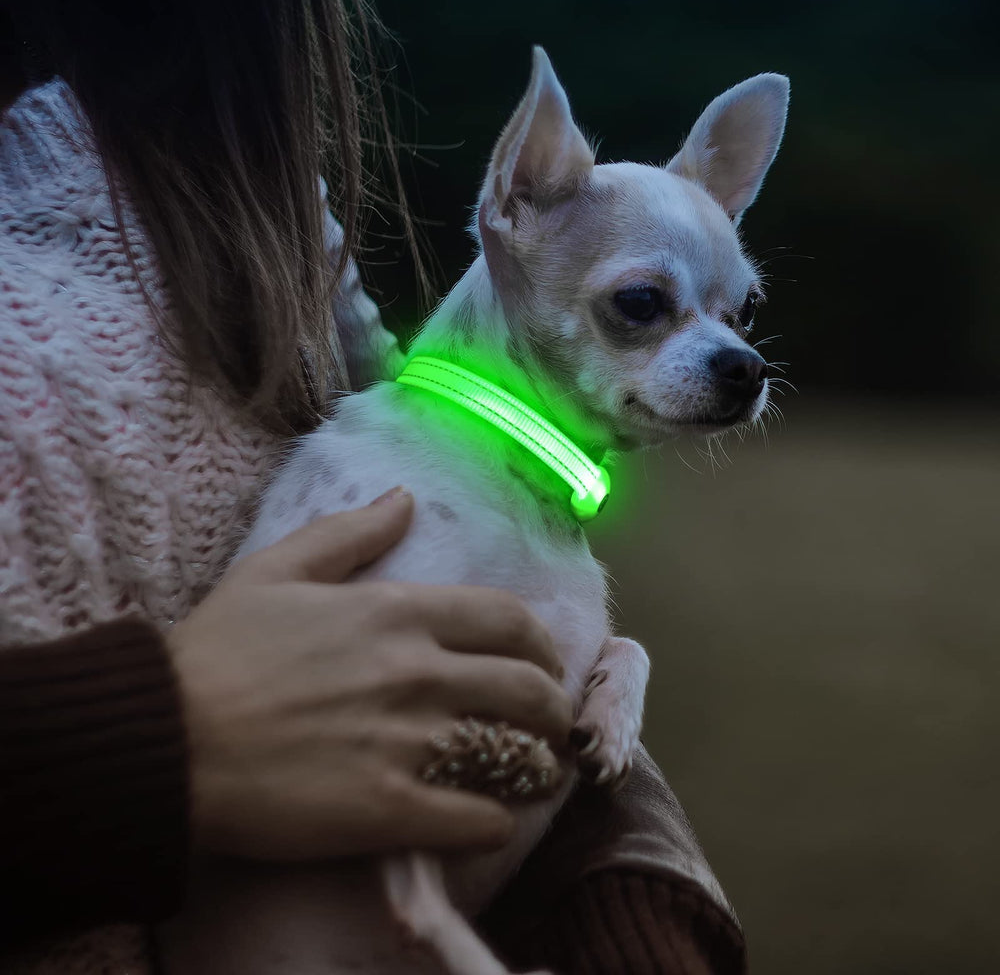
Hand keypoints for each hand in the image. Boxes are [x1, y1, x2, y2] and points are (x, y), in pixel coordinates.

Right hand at [166, 487, 571, 861]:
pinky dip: (496, 823)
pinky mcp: (388, 809)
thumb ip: (350, 533)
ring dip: (538, 768)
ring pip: (519, 755)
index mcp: (399, 613)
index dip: (543, 645)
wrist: (162, 737)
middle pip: (531, 690)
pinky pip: (478, 820)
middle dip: (555, 710)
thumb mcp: (277, 570)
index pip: (510, 620)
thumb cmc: (217, 651)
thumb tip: (404, 498)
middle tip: (548, 726)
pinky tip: (488, 820)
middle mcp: (419, 672)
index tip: (542, 664)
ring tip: (532, 775)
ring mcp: (409, 742)